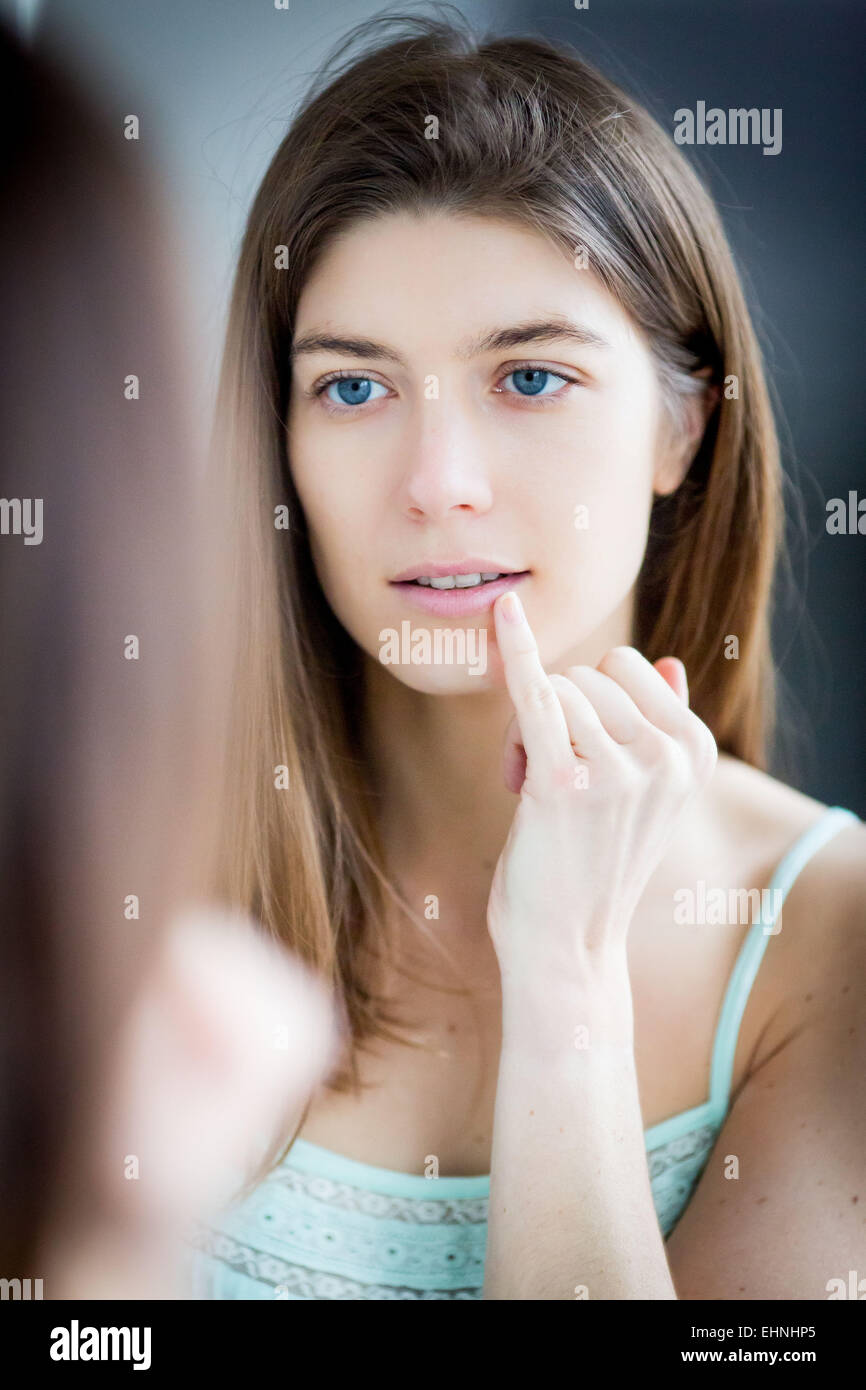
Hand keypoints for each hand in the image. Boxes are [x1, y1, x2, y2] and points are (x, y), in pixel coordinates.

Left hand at [486, 591, 716, 989]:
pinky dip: (514, 650)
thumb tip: (665, 661)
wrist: (565, 946)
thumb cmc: (594, 863)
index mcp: (696, 750)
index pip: (626, 668)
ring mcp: (620, 768)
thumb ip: (660, 727)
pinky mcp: (564, 781)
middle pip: (585, 675)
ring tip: (535, 795)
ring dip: (525, 734)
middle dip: (555, 716)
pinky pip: (534, 694)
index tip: (583, 762)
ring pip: (553, 689)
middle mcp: (667, 755)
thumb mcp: (646, 796)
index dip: (589, 704)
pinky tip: (502, 613)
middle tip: (551, 787)